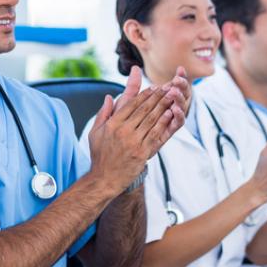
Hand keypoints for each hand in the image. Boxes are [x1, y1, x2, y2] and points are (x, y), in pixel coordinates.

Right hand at [87, 70, 185, 195]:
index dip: (144, 94)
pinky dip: (164, 123)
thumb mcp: (95, 133)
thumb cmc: (100, 155)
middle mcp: (123, 131)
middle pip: (144, 109)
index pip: (131, 104)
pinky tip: (170, 114)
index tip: (154, 87)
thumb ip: (103, 113)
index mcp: (112, 124)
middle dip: (157, 97)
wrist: (105, 179)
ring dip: (163, 106)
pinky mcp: (142, 152)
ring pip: (151, 119)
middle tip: (168, 87)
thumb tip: (108, 96)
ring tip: (172, 96)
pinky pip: (155, 134)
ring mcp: (133, 142)